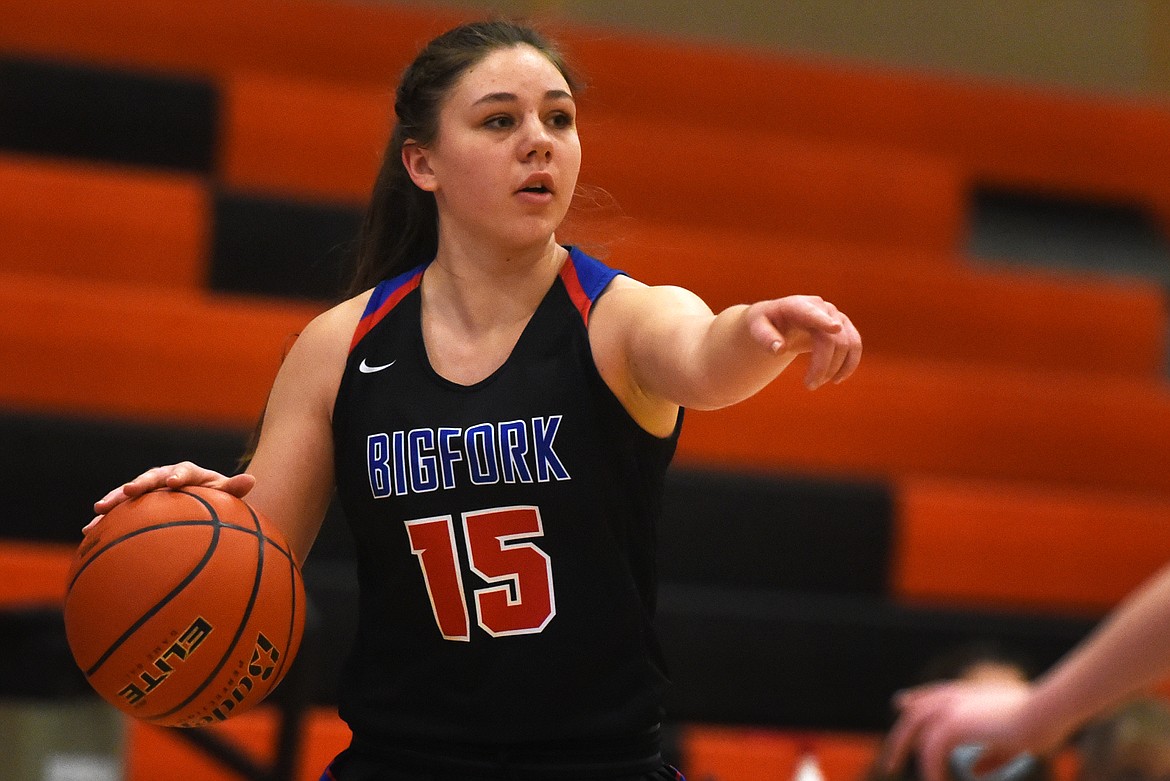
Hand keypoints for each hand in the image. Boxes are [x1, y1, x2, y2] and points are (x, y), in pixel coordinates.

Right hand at [86, 462, 255, 532]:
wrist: (201, 502)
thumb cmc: (217, 499)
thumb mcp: (227, 495)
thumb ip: (235, 488)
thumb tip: (251, 480)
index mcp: (189, 473)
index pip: (183, 471)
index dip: (178, 475)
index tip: (173, 482)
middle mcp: (165, 476)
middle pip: (151, 478)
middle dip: (139, 484)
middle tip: (129, 491)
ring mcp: (149, 489)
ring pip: (130, 493)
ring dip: (114, 499)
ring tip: (98, 510)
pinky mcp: (137, 504)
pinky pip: (120, 511)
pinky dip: (106, 519)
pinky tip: (89, 531)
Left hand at [746, 295, 861, 388]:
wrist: (779, 320)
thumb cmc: (765, 323)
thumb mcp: (756, 327)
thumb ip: (765, 336)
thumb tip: (780, 349)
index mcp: (796, 305)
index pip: (811, 313)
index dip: (822, 320)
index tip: (834, 328)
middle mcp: (820, 307)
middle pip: (830, 338)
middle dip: (823, 366)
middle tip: (809, 386)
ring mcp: (835, 316)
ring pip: (847, 343)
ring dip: (836, 368)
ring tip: (816, 384)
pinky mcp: (844, 327)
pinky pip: (855, 346)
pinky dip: (849, 364)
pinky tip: (837, 379)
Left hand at [882, 680, 1044, 780]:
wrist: (1046, 712)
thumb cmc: (1040, 725)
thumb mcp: (1011, 742)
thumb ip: (992, 755)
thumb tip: (975, 770)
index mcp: (968, 694)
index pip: (931, 695)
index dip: (914, 701)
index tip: (900, 706)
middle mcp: (954, 697)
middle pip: (914, 713)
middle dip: (899, 737)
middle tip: (890, 761)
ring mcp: (950, 708)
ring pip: (913, 730)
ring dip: (903, 753)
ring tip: (897, 774)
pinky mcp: (951, 724)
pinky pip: (929, 752)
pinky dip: (930, 771)